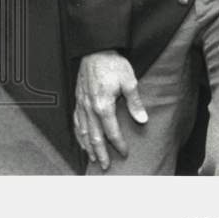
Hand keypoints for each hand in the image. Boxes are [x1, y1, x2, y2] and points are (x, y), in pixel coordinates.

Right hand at [73, 50, 147, 169]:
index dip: (118, 144)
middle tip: (105, 166)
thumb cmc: (113, 64)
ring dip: (88, 147)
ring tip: (94, 158)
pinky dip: (79, 135)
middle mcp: (90, 109)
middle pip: (94, 137)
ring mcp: (81, 106)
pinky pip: (76, 122)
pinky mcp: (78, 101)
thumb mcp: (129, 81)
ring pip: (83, 132)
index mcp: (103, 105)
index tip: (125, 152)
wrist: (96, 51)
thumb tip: (142, 119)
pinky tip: (82, 141)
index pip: (111, 131)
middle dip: (100, 153)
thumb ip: (135, 102)